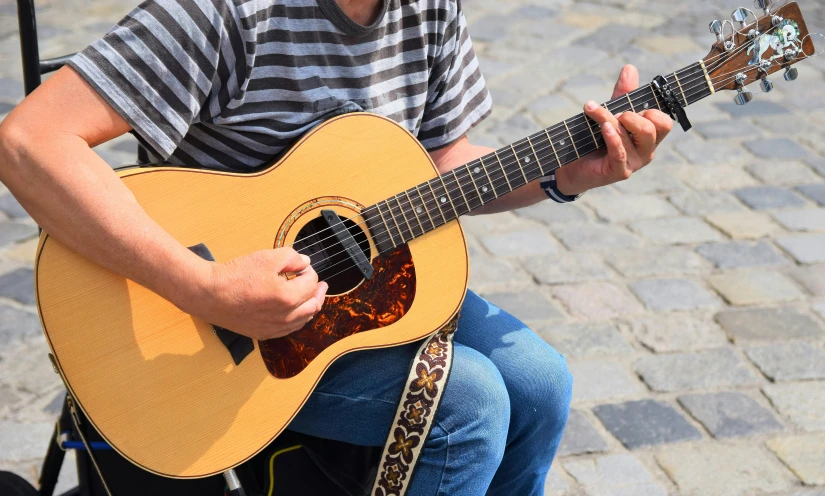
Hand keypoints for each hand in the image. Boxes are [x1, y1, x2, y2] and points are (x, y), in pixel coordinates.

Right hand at [183, 248, 327, 340]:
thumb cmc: (235, 276)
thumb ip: (291, 257)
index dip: (309, 271)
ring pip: (302, 321)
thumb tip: (305, 262)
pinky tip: (293, 312)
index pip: (310, 283)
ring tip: (310, 297)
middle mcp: (284, 317)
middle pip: (313, 306)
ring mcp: (273, 328)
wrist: (209, 294)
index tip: (303, 265)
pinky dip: (296, 320)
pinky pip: (288, 330)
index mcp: (288, 298)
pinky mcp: (262, 334)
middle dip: (318, 292)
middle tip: (320, 285)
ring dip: (309, 307)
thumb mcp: (266, 257)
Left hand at [555, 65, 673, 195]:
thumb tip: (630, 68)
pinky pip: (621, 152)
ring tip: (593, 112)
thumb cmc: (593, 140)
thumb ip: (622, 94)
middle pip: (657, 127)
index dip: (651, 111)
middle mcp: (646, 151)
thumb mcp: (610, 113)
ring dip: (611, 119)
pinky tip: (604, 127)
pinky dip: (613, 137)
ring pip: (634, 136)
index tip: (629, 107)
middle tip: (615, 113)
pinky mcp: (619, 172)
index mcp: (648, 137)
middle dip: (634, 114)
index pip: (665, 122)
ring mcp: (634, 163)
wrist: (571, 167)